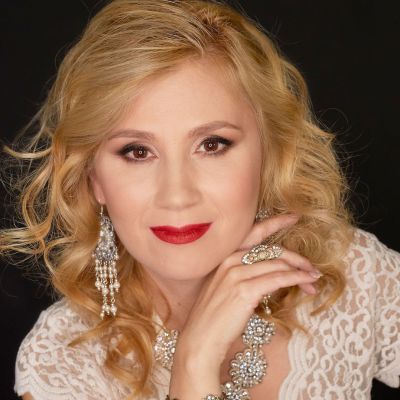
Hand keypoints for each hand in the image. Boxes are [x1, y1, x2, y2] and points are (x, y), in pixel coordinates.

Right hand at [174, 213, 320, 367]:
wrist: (199, 340)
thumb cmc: (213, 318)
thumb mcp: (225, 289)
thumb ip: (243, 276)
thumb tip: (268, 276)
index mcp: (224, 257)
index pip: (254, 233)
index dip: (276, 222)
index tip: (294, 217)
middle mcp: (230, 260)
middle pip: (272, 250)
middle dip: (296, 257)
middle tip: (312, 267)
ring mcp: (236, 274)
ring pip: (278, 264)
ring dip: (301, 270)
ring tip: (314, 278)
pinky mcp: (245, 290)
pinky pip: (278, 279)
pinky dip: (296, 279)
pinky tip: (307, 282)